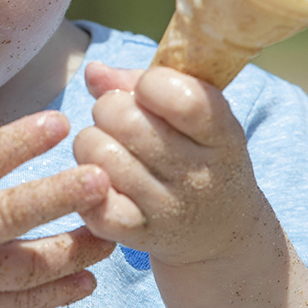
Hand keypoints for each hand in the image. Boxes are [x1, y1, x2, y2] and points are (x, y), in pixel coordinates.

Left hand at [74, 62, 266, 266]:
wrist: (220, 235)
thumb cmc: (197, 157)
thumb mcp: (194, 116)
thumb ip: (143, 83)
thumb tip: (94, 71)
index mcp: (222, 134)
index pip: (179, 95)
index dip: (149, 84)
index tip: (149, 93)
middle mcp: (200, 175)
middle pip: (124, 118)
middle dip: (109, 109)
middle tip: (119, 122)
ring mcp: (169, 209)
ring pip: (98, 152)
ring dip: (91, 144)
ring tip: (108, 151)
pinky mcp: (138, 236)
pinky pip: (93, 201)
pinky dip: (85, 186)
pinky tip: (100, 182)